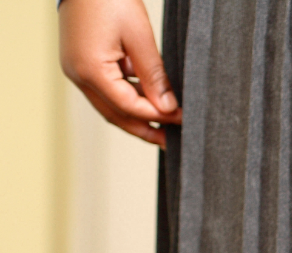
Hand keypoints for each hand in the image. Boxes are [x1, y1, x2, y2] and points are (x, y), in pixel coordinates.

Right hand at [59, 0, 180, 147]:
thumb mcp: (139, 36)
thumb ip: (154, 76)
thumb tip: (168, 108)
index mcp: (91, 70)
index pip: (130, 107)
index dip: (157, 117)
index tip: (180, 120)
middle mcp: (78, 75)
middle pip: (117, 116)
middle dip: (145, 130)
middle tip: (171, 141)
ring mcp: (76, 70)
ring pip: (111, 107)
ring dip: (137, 117)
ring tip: (164, 124)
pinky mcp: (80, 64)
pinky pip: (106, 91)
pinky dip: (127, 98)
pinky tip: (148, 101)